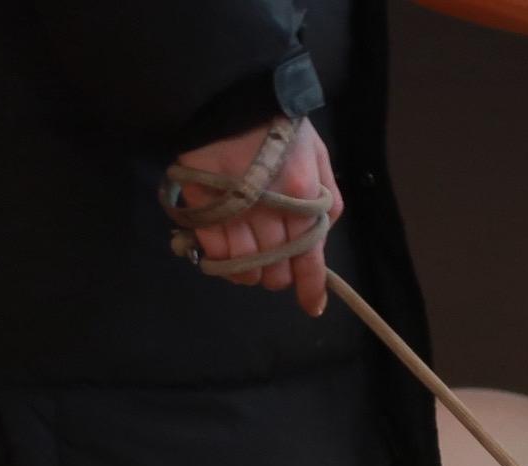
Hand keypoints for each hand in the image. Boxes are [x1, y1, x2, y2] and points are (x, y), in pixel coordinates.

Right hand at [170, 117, 341, 314]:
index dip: (311, 288)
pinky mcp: (202, 207)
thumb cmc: (279, 126)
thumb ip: (325, 201)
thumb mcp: (317, 157)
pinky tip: (229, 252)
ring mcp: (232, 210)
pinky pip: (215, 255)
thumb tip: (322, 242)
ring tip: (251, 254)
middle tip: (276, 262)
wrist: (227, 96)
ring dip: (250, 270)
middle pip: (276, 270)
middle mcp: (268, 209)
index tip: (312, 306)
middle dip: (279, 275)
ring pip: (245, 268)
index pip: (309, 257)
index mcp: (301, 195)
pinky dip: (224, 262)